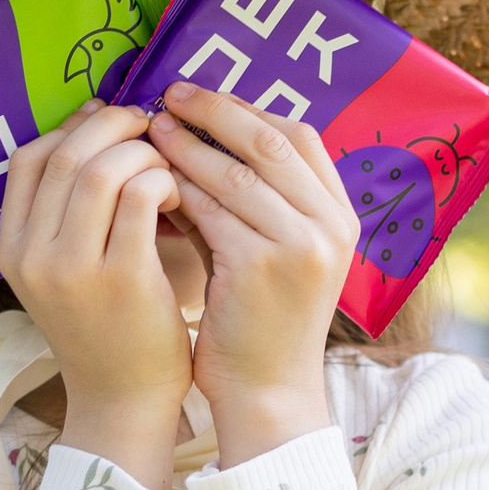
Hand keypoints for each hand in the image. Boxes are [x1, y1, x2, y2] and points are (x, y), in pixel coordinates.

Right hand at [0, 102, 192, 489]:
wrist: (124, 400)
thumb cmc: (105, 326)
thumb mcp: (63, 270)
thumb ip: (67, 213)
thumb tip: (99, 130)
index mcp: (11, 248)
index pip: (28, 159)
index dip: (71, 128)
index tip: (110, 123)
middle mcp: (32, 256)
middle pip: (65, 155)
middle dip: (114, 126)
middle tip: (151, 128)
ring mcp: (73, 268)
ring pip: (103, 169)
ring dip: (143, 152)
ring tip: (167, 168)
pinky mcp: (123, 278)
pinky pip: (142, 197)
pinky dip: (164, 181)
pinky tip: (179, 197)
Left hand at [146, 82, 357, 467]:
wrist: (267, 394)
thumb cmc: (261, 324)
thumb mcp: (274, 252)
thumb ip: (252, 200)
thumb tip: (199, 137)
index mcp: (340, 215)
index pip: (299, 136)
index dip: (247, 110)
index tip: (202, 98)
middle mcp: (330, 224)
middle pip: (270, 141)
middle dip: (215, 111)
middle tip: (169, 95)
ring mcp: (300, 244)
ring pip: (235, 172)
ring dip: (188, 145)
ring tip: (150, 129)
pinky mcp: (261, 266)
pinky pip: (210, 210)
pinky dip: (177, 188)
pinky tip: (148, 178)